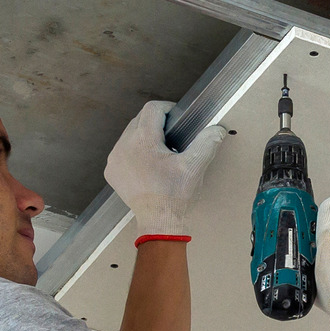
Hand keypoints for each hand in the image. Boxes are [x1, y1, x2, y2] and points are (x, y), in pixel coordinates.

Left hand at [104, 101, 225, 238]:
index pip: (153, 108)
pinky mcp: (111, 171)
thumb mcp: (195, 166)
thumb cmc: (175, 195)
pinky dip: (134, 152)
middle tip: (173, 139)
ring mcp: (114, 159)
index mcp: (144, 140)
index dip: (168, 109)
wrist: (159, 222)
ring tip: (161, 153)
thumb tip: (218, 129)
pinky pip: (122, 151)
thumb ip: (207, 142)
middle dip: (157, 124)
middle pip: (140, 119)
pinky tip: (148, 165)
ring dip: (145, 137)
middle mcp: (124, 145)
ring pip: (130, 134)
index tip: (178, 120)